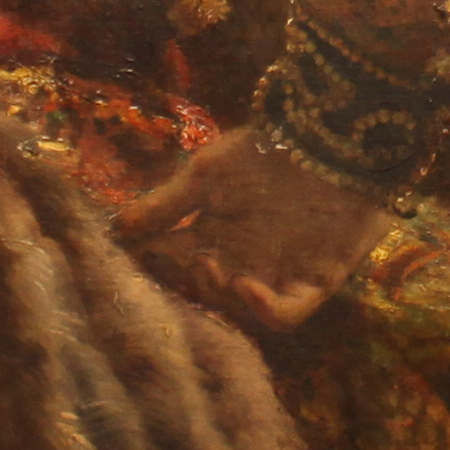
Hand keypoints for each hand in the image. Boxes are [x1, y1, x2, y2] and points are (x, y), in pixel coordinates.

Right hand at [114, 127, 388, 332]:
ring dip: (221, 299)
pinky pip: (288, 314)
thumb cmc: (267, 149)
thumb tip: (115, 230)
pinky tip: (247, 286)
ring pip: (240, 311)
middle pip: (204, 296)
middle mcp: (242, 264)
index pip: (172, 271)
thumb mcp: (207, 173)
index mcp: (212, 240)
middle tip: (183, 261)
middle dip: (187, 286)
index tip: (128, 267)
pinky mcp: (318, 280)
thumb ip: (165, 206)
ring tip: (210, 265)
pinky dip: (265, 310)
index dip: (151, 273)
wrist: (334, 135)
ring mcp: (279, 275)